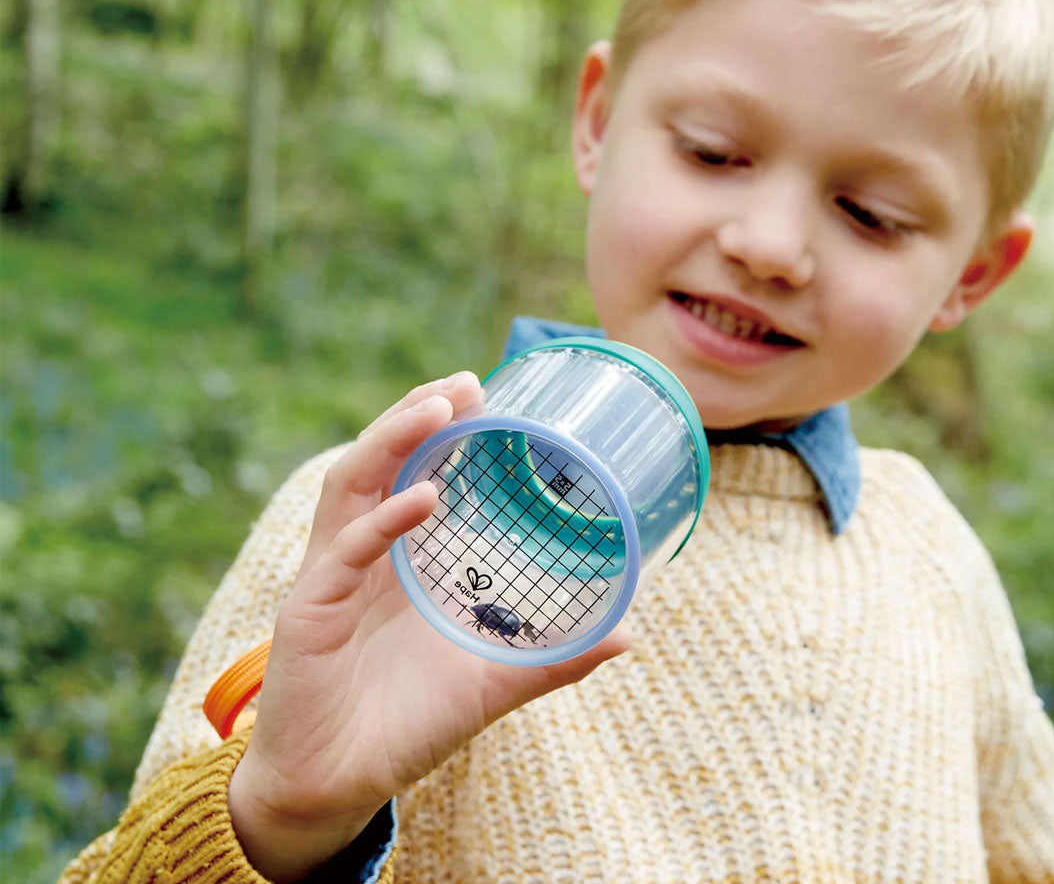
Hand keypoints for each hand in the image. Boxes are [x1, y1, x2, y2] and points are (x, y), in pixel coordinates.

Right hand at [227, 372, 629, 880]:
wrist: (335, 786)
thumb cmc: (407, 723)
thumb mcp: (493, 680)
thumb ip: (554, 656)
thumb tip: (628, 633)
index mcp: (397, 556)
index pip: (413, 468)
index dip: (443, 426)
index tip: (489, 394)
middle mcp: (360, 551)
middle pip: (380, 458)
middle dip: (418, 412)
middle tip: (467, 382)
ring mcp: (331, 575)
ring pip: (352, 483)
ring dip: (393, 438)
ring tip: (441, 407)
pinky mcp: (310, 610)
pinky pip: (345, 552)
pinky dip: (383, 521)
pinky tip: (424, 499)